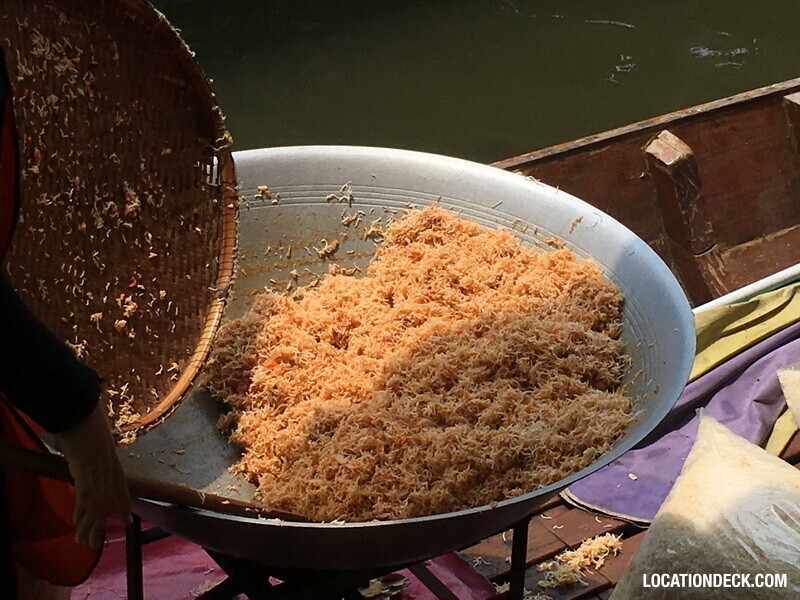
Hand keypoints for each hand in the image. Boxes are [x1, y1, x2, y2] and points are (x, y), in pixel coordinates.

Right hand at [52, 404, 131, 547]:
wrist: (78, 407)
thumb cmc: (81, 417)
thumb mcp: (90, 437)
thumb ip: (88, 448)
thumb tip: (78, 448)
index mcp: (112, 458)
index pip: (121, 486)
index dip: (123, 503)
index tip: (128, 519)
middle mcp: (108, 465)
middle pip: (108, 500)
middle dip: (102, 522)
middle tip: (95, 542)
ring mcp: (98, 468)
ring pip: (97, 503)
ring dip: (89, 524)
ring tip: (84, 542)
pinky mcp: (86, 468)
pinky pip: (86, 495)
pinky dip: (82, 511)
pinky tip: (78, 525)